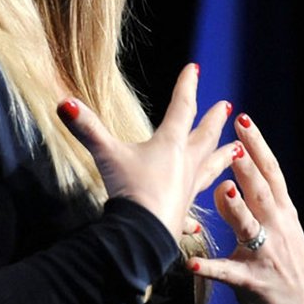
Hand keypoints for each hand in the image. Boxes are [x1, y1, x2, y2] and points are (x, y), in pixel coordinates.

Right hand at [57, 64, 239, 237]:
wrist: (144, 235)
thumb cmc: (131, 191)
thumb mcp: (107, 155)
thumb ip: (87, 128)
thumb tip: (64, 102)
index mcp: (170, 144)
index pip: (181, 107)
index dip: (186, 86)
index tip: (194, 68)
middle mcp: (185, 164)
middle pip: (204, 136)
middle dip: (214, 120)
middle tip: (228, 107)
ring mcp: (188, 189)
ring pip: (211, 168)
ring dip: (223, 157)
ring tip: (239, 151)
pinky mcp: (184, 211)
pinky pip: (195, 206)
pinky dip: (199, 208)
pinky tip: (199, 223)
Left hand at [190, 112, 303, 303]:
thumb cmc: (280, 262)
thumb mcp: (276, 228)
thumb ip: (254, 202)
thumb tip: (224, 175)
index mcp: (282, 211)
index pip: (270, 172)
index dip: (258, 145)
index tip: (244, 120)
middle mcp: (277, 228)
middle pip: (262, 191)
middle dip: (248, 166)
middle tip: (234, 143)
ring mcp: (267, 254)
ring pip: (250, 227)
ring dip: (236, 208)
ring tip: (222, 190)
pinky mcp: (254, 281)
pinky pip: (229, 273)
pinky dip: (211, 267)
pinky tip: (192, 263)